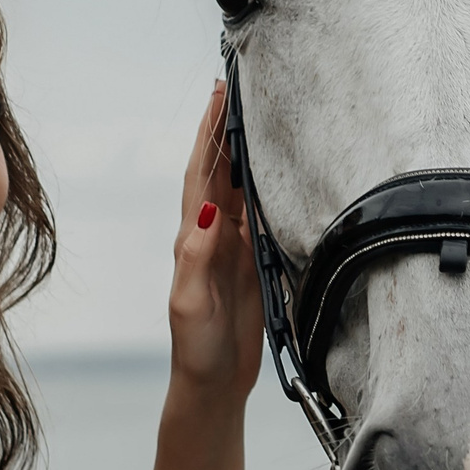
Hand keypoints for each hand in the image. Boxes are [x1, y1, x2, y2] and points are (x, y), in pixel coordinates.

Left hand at [166, 81, 263, 399]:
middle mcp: (211, 234)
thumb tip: (208, 211)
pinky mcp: (252, 262)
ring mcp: (232, 246)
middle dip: (227, 126)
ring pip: (241, 185)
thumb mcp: (190, 305)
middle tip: (240, 84)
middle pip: (220, 168)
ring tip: (261, 112)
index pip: (201, 172)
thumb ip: (196, 258)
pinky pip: (261, 214)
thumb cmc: (195, 349)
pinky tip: (279, 167)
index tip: (218, 93)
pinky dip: (267, 184)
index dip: (208, 132)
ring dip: (247, 149)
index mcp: (193, 237)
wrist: (212, 385)